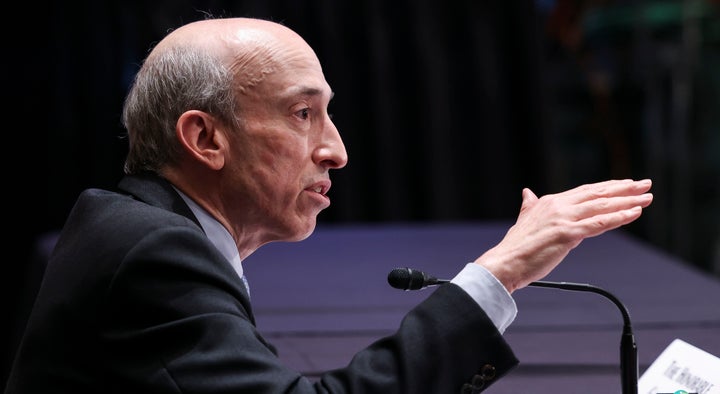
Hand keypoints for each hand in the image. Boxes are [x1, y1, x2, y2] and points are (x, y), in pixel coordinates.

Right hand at [474, 179, 652, 292]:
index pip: (585, 191)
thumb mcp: (523, 219)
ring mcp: (564, 219)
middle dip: (624, 188)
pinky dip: (619, 217)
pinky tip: (634, 213)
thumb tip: (527, 192)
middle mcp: (558, 206)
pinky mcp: (568, 234)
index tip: (625, 184)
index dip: (607, 187)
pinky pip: (599, 223)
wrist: (505, 263)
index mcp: (550, 202)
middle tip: (645, 184)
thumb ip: (529, 205)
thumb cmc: (515, 247)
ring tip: (647, 198)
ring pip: (602, 206)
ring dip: (628, 201)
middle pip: (598, 194)